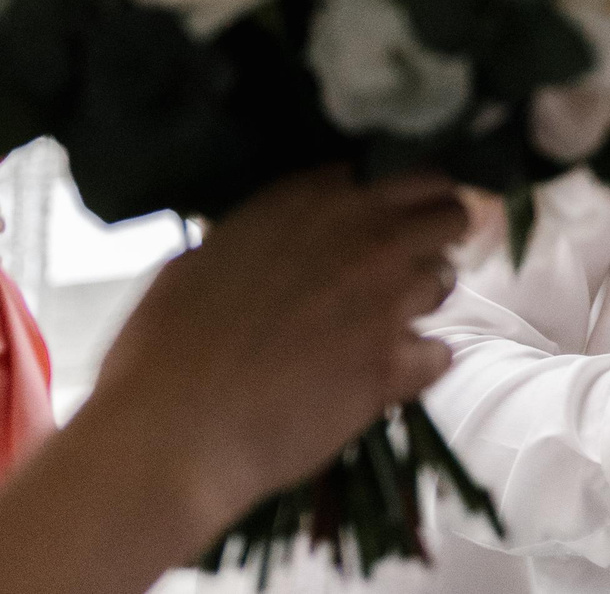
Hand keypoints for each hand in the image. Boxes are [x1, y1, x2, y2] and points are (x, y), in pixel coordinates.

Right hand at [89, 168, 468, 531]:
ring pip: (445, 279)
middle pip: (445, 211)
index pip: (392, 175)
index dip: (393, 201)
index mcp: (308, 202)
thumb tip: (278, 241)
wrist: (172, 434)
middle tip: (409, 264)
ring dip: (422, 301)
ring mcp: (385, 299)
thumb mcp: (201, 261)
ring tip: (384, 327)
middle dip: (434, 234)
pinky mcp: (394, 364)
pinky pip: (439, 354)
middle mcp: (360, 237)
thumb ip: (259, 237)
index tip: (384, 220)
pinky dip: (417, 367)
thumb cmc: (163, 350)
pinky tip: (384, 380)